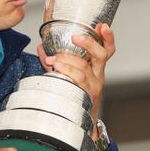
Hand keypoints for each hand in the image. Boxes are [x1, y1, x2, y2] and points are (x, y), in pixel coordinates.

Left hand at [38, 22, 115, 137]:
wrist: (82, 124)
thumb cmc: (75, 96)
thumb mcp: (69, 76)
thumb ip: (56, 61)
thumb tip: (41, 48)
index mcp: (97, 68)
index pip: (108, 50)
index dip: (108, 37)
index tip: (103, 26)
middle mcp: (98, 75)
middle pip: (101, 55)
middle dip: (89, 43)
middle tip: (75, 37)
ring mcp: (93, 86)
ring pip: (85, 68)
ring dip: (68, 61)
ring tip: (53, 59)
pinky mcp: (86, 95)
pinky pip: (77, 81)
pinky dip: (66, 72)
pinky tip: (55, 69)